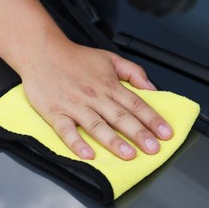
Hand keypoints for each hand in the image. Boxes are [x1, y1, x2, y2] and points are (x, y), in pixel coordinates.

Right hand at [21, 41, 172, 159]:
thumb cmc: (75, 58)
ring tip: (128, 154)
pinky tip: (88, 155)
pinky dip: (77, 143)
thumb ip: (133, 72)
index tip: (166, 133)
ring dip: (114, 141)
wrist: (42, 52)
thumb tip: (151, 88)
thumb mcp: (109, 58)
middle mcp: (94, 96)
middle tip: (153, 149)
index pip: (136, 104)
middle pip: (121, 117)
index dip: (153, 119)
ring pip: (97, 125)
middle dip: (139, 134)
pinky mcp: (56, 113)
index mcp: (109, 85)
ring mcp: (75, 105)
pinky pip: (67, 130)